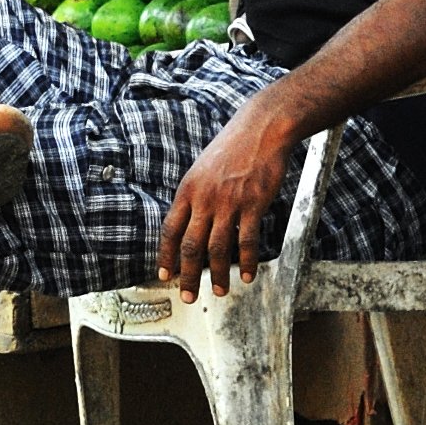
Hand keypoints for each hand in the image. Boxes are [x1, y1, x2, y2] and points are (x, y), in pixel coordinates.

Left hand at [158, 103, 302, 296]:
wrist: (261, 128)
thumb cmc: (233, 148)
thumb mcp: (202, 169)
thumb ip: (196, 196)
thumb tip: (190, 223)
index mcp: (188, 189)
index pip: (170, 230)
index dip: (166, 255)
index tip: (164, 275)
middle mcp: (204, 198)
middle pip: (191, 245)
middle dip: (187, 275)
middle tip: (188, 296)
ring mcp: (228, 202)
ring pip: (218, 248)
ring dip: (218, 274)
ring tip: (219, 290)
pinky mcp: (252, 204)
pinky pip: (247, 241)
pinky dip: (247, 262)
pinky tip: (248, 275)